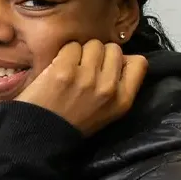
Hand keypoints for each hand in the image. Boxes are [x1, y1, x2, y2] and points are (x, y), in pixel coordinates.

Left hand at [14, 40, 148, 135]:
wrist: (41, 134)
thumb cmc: (73, 123)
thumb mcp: (107, 111)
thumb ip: (119, 85)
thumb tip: (121, 58)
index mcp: (123, 100)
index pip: (139, 62)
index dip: (124, 60)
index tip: (109, 67)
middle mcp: (109, 88)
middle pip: (114, 49)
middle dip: (101, 55)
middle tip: (86, 68)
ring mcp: (87, 78)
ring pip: (93, 44)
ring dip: (82, 52)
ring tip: (72, 68)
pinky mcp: (64, 70)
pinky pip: (72, 46)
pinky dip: (64, 54)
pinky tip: (58, 68)